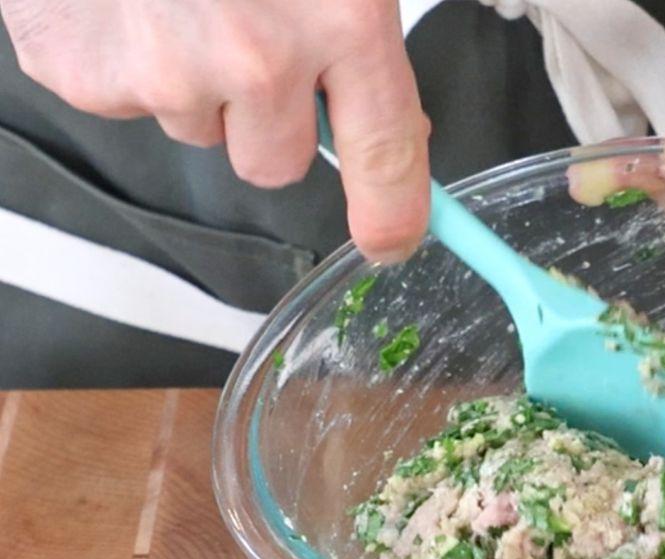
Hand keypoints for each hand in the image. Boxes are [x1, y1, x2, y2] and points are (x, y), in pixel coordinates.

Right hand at [1, 0, 429, 260]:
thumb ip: (360, 37)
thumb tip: (391, 128)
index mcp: (342, 19)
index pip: (386, 157)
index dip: (394, 213)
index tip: (393, 240)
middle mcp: (257, 60)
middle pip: (274, 164)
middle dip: (267, 120)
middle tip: (245, 37)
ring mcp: (162, 72)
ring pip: (198, 128)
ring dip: (195, 80)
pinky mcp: (82, 72)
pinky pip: (124, 101)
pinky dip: (128, 58)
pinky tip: (128, 0)